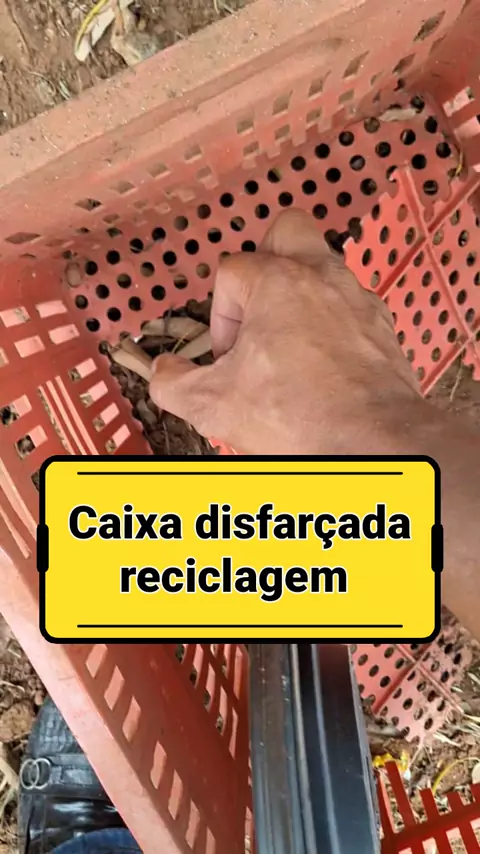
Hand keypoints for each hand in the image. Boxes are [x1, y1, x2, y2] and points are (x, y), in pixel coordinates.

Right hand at [150, 209, 479, 635]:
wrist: (372, 439)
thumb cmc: (299, 414)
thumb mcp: (213, 405)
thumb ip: (173, 383)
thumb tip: (164, 374)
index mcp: (276, 282)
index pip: (230, 270)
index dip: (220, 315)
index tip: (228, 357)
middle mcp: (321, 277)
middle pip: (287, 229)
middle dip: (266, 260)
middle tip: (258, 308)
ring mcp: (357, 299)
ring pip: (324, 266)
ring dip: (300, 296)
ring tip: (288, 344)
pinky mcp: (381, 326)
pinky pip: (350, 306)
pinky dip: (332, 325)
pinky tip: (322, 364)